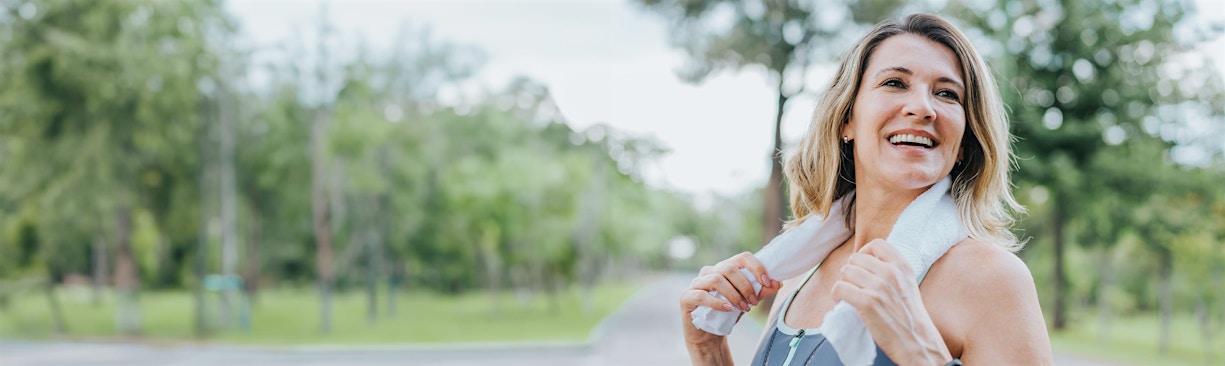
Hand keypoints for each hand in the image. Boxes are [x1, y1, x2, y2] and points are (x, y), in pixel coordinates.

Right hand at [680, 252, 781, 346]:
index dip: (756, 267)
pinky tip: (728, 310)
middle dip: (745, 285)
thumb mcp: (747, 302)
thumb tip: (778, 283)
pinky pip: (702, 295)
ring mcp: (696, 283)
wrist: (708, 335)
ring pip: (716, 279)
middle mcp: (709, 272)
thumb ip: (761, 292)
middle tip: (754, 302)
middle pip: (729, 268)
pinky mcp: (686, 296)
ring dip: (734, 295)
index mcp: (724, 268)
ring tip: (744, 309)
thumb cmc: (727, 315)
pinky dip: (718, 303)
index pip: (742, 257)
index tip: (767, 283)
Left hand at [831, 239, 951, 364]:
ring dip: (843, 283)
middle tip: (853, 285)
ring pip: (845, 272)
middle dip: (851, 271)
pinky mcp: (867, 302)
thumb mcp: (909, 285)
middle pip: (855, 258)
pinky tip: (841, 301)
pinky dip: (836, 294)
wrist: (917, 342)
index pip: (877, 244)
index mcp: (902, 267)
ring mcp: (878, 287)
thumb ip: (893, 271)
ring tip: (848, 294)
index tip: (861, 265)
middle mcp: (891, 273)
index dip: (864, 252)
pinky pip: (839, 287)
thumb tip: (867, 263)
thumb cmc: (910, 317)